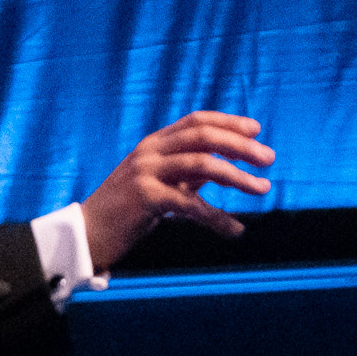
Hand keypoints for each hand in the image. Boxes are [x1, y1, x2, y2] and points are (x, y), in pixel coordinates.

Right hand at [80, 112, 274, 266]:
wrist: (87, 234)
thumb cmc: (126, 211)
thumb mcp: (158, 184)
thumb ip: (186, 173)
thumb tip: (222, 166)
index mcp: (154, 143)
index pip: (196, 121)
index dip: (228, 122)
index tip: (256, 130)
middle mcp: (150, 151)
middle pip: (203, 136)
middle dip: (240, 146)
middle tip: (269, 159)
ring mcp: (146, 173)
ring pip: (202, 164)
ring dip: (237, 176)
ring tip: (262, 189)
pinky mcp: (145, 199)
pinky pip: (191, 205)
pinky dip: (218, 218)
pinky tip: (236, 230)